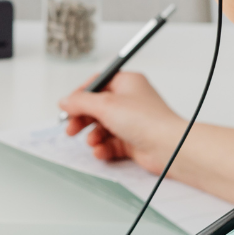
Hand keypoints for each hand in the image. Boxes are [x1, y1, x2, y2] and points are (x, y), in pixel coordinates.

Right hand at [59, 71, 185, 176]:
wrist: (169, 147)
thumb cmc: (146, 120)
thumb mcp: (105, 104)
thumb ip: (80, 102)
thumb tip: (65, 101)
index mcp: (127, 83)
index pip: (97, 84)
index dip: (80, 95)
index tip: (67, 106)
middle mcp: (130, 100)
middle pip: (97, 108)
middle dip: (83, 119)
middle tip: (71, 129)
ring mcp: (132, 121)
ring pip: (103, 127)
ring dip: (93, 136)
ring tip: (93, 142)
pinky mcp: (133, 141)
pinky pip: (111, 143)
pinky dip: (104, 147)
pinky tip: (101, 151)